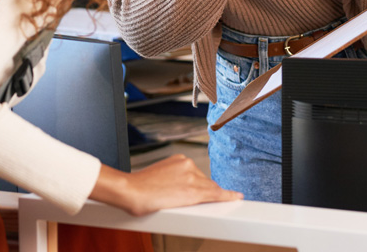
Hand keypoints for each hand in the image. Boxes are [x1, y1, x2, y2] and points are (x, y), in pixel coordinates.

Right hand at [89, 156, 241, 215]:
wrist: (131, 191)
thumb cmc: (138, 188)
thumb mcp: (157, 176)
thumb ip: (171, 179)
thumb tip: (176, 190)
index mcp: (178, 160)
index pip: (197, 174)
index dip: (203, 184)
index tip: (209, 187)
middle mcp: (188, 165)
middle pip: (205, 182)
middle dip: (204, 192)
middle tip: (201, 203)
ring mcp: (192, 177)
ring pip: (209, 189)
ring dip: (211, 197)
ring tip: (203, 205)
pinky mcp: (195, 192)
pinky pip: (216, 194)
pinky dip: (227, 196)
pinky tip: (235, 197)